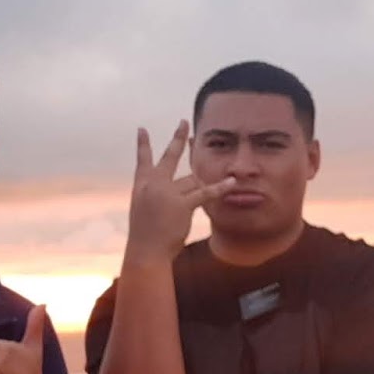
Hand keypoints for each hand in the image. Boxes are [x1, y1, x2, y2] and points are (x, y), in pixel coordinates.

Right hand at [123, 121, 236, 263]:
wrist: (145, 250)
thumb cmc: (146, 234)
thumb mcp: (143, 210)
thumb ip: (157, 195)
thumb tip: (187, 184)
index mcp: (141, 185)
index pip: (142, 159)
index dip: (143, 144)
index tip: (142, 129)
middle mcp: (154, 184)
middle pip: (170, 156)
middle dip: (179, 138)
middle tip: (184, 123)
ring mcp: (168, 192)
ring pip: (192, 180)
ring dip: (197, 189)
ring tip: (190, 205)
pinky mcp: (182, 204)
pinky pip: (206, 193)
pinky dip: (220, 188)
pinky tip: (232, 182)